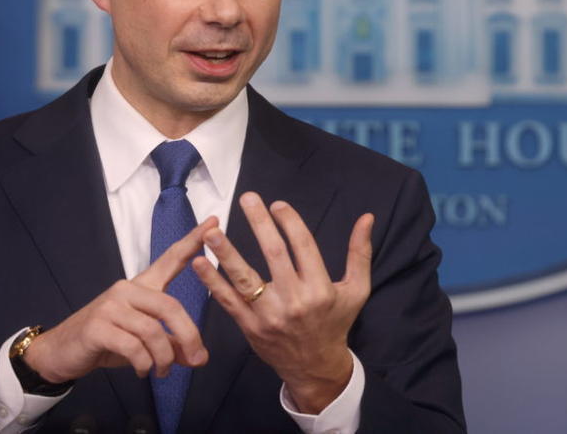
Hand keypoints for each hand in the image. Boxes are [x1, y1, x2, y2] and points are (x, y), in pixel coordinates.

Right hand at [24, 217, 216, 381]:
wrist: (62, 351)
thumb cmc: (107, 341)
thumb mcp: (144, 342)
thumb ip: (172, 344)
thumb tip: (199, 358)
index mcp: (141, 286)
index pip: (171, 259)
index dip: (192, 241)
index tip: (213, 222)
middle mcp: (127, 289)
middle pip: (170, 307)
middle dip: (188, 336)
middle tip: (196, 359)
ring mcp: (111, 307)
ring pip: (153, 331)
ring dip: (164, 358)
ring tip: (162, 372)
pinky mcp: (98, 327)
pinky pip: (134, 347)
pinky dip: (145, 364)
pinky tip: (143, 371)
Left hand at [192, 192, 373, 413]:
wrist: (316, 368)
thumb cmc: (336, 322)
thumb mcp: (356, 290)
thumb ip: (360, 253)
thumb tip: (368, 217)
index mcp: (320, 289)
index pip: (304, 247)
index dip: (291, 222)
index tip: (278, 204)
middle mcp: (295, 301)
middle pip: (274, 255)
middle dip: (260, 224)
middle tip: (247, 198)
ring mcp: (269, 316)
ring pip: (245, 279)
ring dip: (227, 254)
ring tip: (211, 231)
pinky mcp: (250, 327)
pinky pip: (228, 301)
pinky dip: (212, 282)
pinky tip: (199, 262)